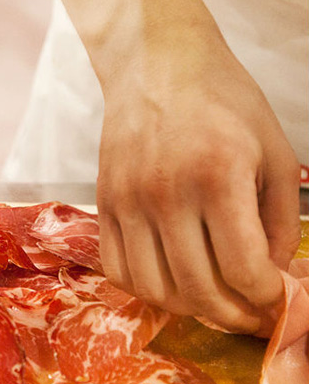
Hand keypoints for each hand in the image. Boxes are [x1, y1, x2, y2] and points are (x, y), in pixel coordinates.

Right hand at [95, 33, 299, 333]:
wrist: (156, 66)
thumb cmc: (224, 100)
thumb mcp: (274, 152)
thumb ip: (280, 221)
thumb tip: (272, 275)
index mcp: (218, 175)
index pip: (244, 270)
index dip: (267, 299)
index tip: (276, 299)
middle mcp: (166, 193)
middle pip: (198, 290)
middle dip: (234, 317)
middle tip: (250, 315)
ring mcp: (126, 200)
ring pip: (153, 289)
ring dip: (189, 308)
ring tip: (210, 299)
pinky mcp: (103, 202)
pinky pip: (117, 268)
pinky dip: (146, 289)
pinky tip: (169, 279)